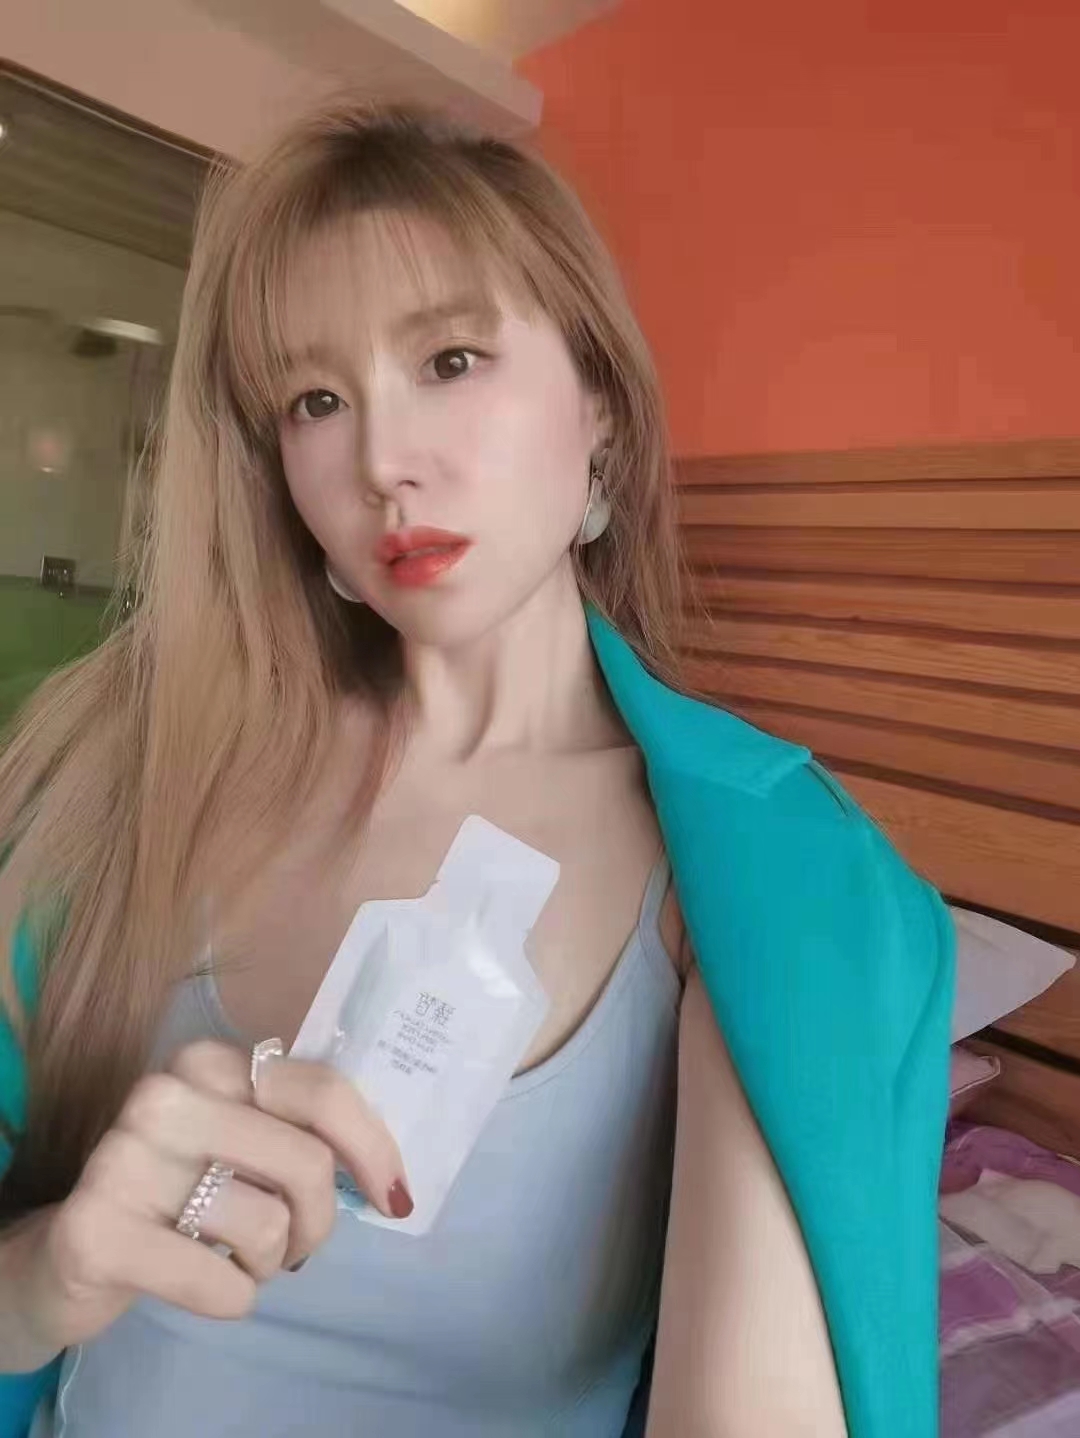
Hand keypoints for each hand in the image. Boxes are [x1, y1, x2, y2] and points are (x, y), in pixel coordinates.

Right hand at [2, 1039, 408, 1363]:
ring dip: (268, 1262)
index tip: (392, 1195)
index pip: (321, 1092)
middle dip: (317, 1222)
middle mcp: (162, 1096)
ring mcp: (124, 1160)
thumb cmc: (182, 1194)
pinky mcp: (98, 1232)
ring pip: (267, 1225)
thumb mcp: (241, 1144)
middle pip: (306, 1163)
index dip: (373, 1148)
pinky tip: (204, 1283)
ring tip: (235, 1257)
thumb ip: (302, 1133)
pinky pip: (220, 1283)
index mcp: (207, 1062)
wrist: (73, 1252)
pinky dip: (233, 1298)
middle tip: (292, 1246)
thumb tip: (392, 1180)